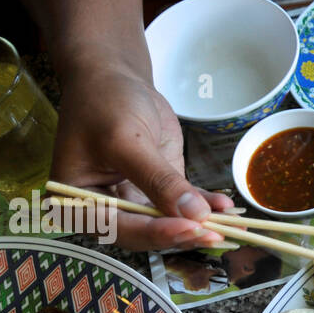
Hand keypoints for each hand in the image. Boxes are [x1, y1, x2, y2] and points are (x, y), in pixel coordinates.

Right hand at [51, 59, 232, 250]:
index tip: (191, 229)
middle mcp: (106, 209)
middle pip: (147, 233)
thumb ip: (158, 180)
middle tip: (215, 233)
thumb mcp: (127, 140)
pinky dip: (204, 207)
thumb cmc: (105, 103)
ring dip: (200, 224)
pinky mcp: (158, 190)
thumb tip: (194, 215)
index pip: (121, 229)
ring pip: (169, 222)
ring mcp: (134, 201)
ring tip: (233, 226)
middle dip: (183, 233)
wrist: (114, 78)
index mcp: (80, 203)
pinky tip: (226, 206)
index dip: (157, 233)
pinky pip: (182, 205)